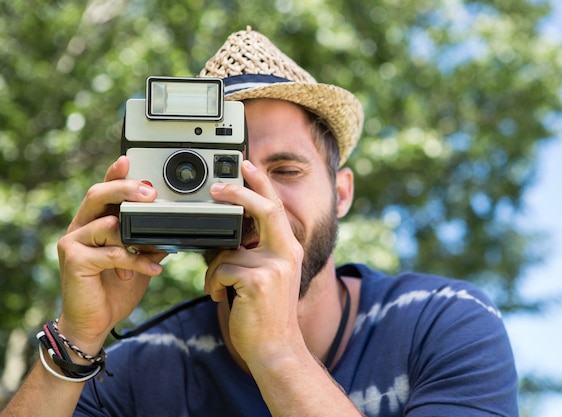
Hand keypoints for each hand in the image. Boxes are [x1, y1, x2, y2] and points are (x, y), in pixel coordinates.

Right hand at [56, 156, 165, 352]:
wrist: (95, 322)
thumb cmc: (114, 288)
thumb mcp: (138, 259)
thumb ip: (148, 241)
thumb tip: (173, 228)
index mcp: (95, 223)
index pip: (103, 191)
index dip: (114, 174)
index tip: (128, 160)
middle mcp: (80, 228)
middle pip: (97, 195)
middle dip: (124, 189)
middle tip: (149, 192)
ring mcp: (73, 243)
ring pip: (106, 224)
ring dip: (137, 237)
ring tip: (157, 251)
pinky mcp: (74, 261)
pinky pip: (110, 253)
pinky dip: (135, 260)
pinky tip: (151, 270)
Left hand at [204, 160, 304, 363]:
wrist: (276, 348)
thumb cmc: (266, 313)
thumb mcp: (267, 277)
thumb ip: (254, 253)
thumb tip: (227, 240)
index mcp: (288, 249)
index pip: (275, 207)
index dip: (261, 183)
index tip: (247, 164)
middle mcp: (286, 253)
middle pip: (265, 209)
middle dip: (240, 192)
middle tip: (216, 188)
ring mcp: (274, 266)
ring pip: (227, 252)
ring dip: (215, 272)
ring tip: (220, 290)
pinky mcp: (258, 281)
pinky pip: (221, 270)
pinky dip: (213, 285)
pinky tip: (220, 298)